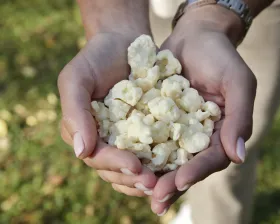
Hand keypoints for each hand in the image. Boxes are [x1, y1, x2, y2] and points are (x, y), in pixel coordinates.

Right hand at [58, 32, 156, 195]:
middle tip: (154, 184)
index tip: (133, 166)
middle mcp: (105, 141)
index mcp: (86, 134)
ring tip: (165, 183)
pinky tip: (177, 169)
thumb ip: (75, 113)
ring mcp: (127, 139)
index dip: (114, 165)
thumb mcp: (76, 79)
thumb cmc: (95, 59)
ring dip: (148, 179)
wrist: (123, 43)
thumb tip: (81, 152)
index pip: (97, 157)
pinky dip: (163, 164)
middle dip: (133, 179)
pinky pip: (154, 153)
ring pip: (134, 169)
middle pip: (116, 170)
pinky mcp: (148, 132)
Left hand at [149, 6, 256, 214]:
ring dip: (155, 176)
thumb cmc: (220, 56)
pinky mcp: (160, 120)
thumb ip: (239, 117)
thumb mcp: (237, 82)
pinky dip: (141, 152)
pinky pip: (151, 139)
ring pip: (168, 158)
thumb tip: (238, 157)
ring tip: (141, 192)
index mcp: (222, 132)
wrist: (196, 35)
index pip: (212, 159)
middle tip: (156, 200)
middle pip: (188, 165)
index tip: (180, 181)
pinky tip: (126, 164)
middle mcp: (200, 136)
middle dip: (173, 183)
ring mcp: (179, 130)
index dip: (197, 171)